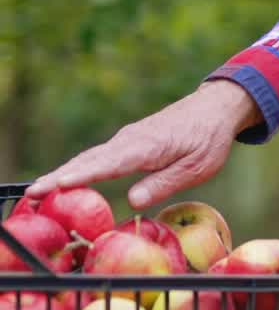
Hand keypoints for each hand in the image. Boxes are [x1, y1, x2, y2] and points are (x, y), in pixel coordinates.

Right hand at [24, 80, 261, 211]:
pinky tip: (66, 180)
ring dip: (64, 172)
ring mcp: (128, 138)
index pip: (108, 164)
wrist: (216, 108)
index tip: (54, 185)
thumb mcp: (196, 168)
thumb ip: (164, 183)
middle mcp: (131, 140)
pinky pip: (100, 155)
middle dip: (59, 176)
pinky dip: (79, 166)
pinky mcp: (130, 140)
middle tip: (31, 193)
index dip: (81, 176)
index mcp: (147, 147)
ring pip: (91, 157)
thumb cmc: (209, 140)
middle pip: (90, 160)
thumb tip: (133, 201)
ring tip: (38, 189)